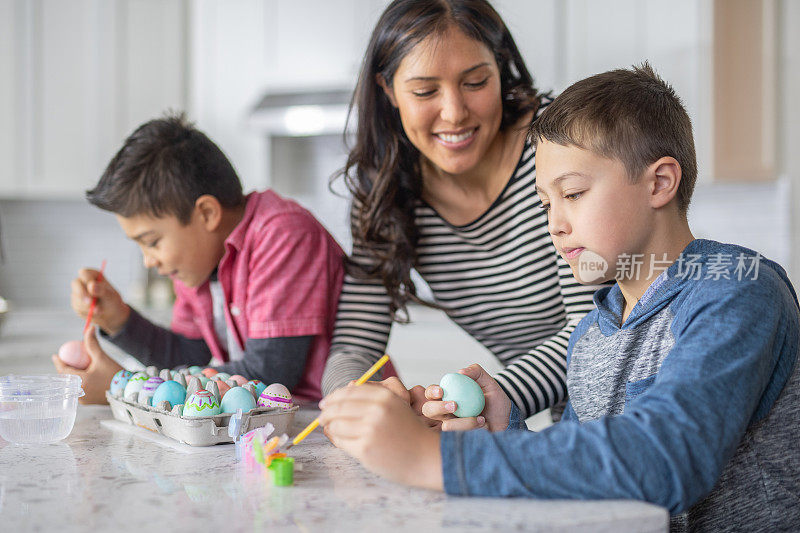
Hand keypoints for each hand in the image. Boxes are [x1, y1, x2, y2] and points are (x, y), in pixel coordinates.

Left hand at [52, 328, 122, 403]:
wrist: (128, 389)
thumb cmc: (115, 374)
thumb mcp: (102, 357)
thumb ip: (92, 344)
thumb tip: (90, 328)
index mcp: (80, 382)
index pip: (63, 371)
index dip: (59, 362)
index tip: (56, 355)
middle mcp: (78, 393)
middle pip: (67, 378)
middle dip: (65, 369)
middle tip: (67, 360)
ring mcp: (82, 399)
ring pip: (72, 384)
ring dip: (72, 376)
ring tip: (76, 368)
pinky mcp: (87, 402)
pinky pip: (78, 390)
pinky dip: (79, 382)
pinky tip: (84, 376)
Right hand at [71, 268, 129, 335]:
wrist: (110, 315)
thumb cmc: (112, 302)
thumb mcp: (110, 296)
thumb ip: (101, 290)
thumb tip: (91, 286)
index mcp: (94, 275)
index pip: (84, 273)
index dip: (87, 280)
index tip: (92, 287)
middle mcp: (84, 282)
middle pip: (75, 283)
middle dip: (82, 294)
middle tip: (90, 303)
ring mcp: (78, 292)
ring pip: (76, 297)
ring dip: (87, 305)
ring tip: (99, 310)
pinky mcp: (76, 302)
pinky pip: (77, 306)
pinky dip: (86, 311)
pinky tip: (94, 312)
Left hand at [319, 384, 443, 490]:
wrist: (425, 456)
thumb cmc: (409, 432)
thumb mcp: (395, 406)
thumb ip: (371, 397)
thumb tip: (339, 394)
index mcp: (384, 396)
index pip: (348, 392)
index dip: (333, 397)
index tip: (325, 403)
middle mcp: (377, 410)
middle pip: (338, 407)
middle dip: (326, 413)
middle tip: (321, 418)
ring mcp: (370, 430)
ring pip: (336, 425)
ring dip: (329, 427)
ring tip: (330, 429)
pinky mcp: (365, 449)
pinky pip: (340, 441)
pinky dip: (336, 440)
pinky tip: (339, 440)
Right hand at [423, 364, 511, 431]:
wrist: (505, 420)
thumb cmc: (495, 401)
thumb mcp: (489, 383)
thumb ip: (476, 372)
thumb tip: (461, 372)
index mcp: (447, 396)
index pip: (431, 393)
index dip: (432, 392)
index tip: (441, 391)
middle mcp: (444, 412)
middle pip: (428, 410)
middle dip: (438, 408)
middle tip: (455, 405)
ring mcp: (450, 427)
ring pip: (445, 426)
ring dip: (464, 422)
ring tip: (481, 418)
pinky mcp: (458, 439)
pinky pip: (459, 437)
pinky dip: (472, 429)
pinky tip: (483, 424)